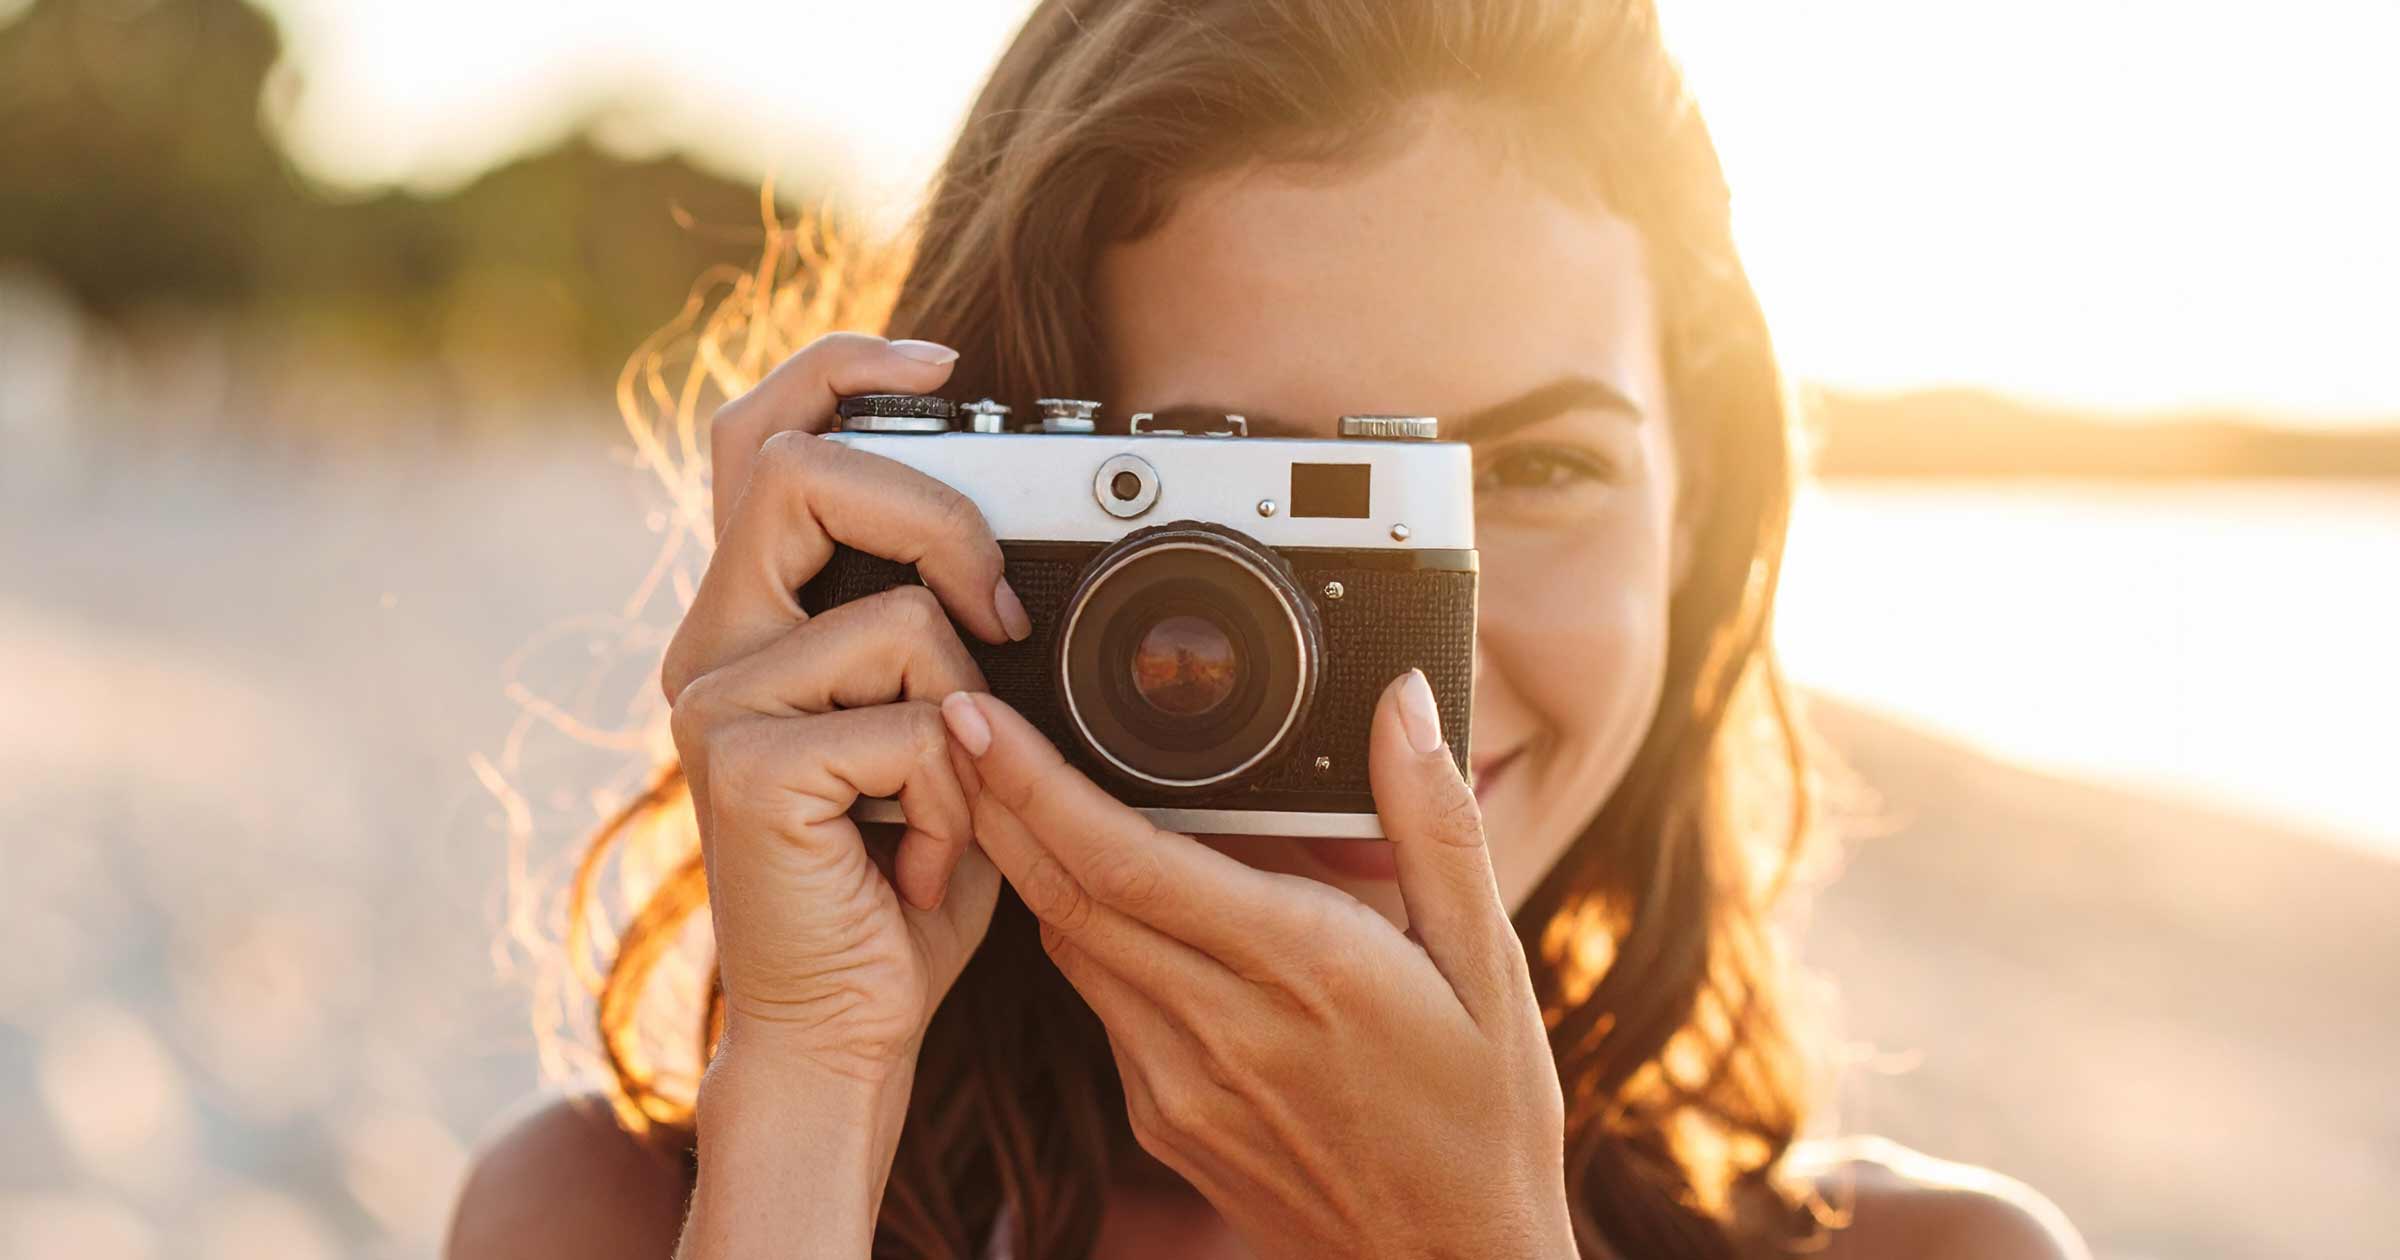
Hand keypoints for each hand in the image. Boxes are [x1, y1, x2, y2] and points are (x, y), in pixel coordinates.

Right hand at [662, 332, 1027, 1086]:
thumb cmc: (896, 883)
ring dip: (966, 702)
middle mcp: (711, 645)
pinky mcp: (745, 763)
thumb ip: (938, 630)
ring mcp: (715, 700)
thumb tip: (1005, 552)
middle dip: (936, 514)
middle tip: (1000, 609)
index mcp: (749, 620)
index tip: (943, 363)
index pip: (757, 437)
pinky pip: (913, 717)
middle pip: (796, 469)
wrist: (845, 1025)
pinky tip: (917, 859)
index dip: (841, 369)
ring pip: (890, 608)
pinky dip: (955, 792)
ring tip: (943, 793)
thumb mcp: (931, 726)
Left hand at [937, 671, 1577, 1259]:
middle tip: (961, 725)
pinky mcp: (1162, 1121)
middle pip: (1062, 896)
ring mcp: (1177, 1085)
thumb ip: (1436, 823)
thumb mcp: (1488, 965)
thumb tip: (1402, 702)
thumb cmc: (1482, 1119)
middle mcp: (1218, 1027)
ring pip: (1069, 948)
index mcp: (1299, 967)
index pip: (1122, 861)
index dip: (1035, 784)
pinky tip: (1106, 895)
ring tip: (1014, 790)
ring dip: (1031, 866)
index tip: (980, 718)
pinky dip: (1087, 934)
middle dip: (999, 804)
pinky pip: (1102, 1003)